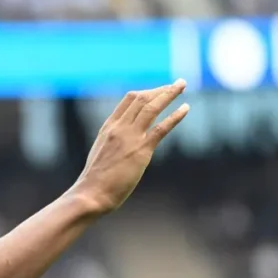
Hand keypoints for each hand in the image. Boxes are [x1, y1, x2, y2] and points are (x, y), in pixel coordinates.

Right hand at [70, 80, 188, 214]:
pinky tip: (186, 108)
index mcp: (108, 128)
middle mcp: (119, 128)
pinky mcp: (141, 150)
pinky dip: (175, 116)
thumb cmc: (95, 180)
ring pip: (151, 107)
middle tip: (177, 84)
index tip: (159, 90)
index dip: (147, 92)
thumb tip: (121, 146)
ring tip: (182, 85)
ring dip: (169, 94)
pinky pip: (161, 127)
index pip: (128, 100)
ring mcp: (130, 137)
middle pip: (142, 99)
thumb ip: (112, 143)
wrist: (91, 193)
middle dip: (161, 89)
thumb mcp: (101, 154)